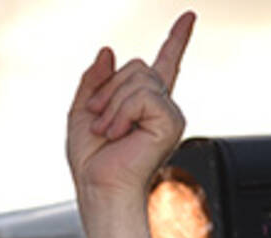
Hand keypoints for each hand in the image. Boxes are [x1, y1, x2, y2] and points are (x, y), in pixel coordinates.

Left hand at [67, 11, 194, 199]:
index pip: (163, 63)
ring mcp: (169, 112)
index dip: (176, 39)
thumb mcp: (82, 112)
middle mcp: (160, 104)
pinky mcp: (171, 121)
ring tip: (107, 132)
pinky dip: (122, 113)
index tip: (188, 18)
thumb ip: (94, 81)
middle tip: (98, 122)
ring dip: (111, 105)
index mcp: (143, 102)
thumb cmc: (92, 160)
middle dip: (107, 91)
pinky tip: (119, 134)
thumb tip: (107, 51)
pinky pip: (142, 96)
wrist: (100, 186)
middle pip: (136, 66)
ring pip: (138, 79)